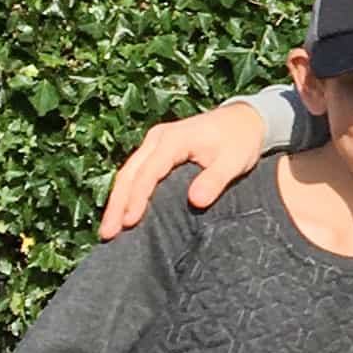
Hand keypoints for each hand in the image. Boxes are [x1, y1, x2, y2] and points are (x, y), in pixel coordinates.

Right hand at [100, 101, 268, 238]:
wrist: (245, 119)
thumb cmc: (240, 140)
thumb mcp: (234, 161)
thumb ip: (215, 180)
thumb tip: (196, 201)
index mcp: (174, 139)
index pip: (149, 171)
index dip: (138, 197)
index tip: (130, 221)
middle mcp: (157, 138)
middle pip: (129, 173)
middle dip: (117, 204)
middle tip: (107, 233)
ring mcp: (154, 143)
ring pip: (128, 173)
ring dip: (117, 201)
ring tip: (108, 230)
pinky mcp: (156, 151)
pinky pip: (136, 172)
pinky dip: (127, 193)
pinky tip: (121, 213)